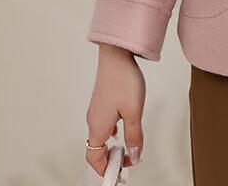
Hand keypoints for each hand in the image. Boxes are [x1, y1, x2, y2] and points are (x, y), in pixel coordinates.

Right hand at [85, 43, 145, 176]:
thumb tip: (134, 156)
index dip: (105, 169)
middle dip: (109, 159)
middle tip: (127, 161)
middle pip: (95, 148)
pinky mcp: (102, 100)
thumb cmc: (123, 81)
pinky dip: (111, 132)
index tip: (119, 172)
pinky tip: (122, 126)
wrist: (116, 55)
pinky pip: (103, 123)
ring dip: (111, 145)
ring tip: (127, 147)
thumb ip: (134, 136)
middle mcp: (93, 120)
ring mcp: (96, 109)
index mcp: (97, 127)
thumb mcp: (134, 112)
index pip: (93, 158)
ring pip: (100, 135)